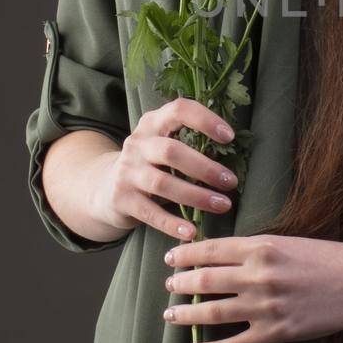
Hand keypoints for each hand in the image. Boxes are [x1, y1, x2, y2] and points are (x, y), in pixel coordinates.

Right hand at [89, 97, 239, 242]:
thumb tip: (237, 154)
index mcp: (153, 123)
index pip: (179, 110)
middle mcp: (137, 143)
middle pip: (171, 152)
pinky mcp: (122, 199)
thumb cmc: (151, 164)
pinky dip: (173, 223)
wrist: (105, 188)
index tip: (229, 137)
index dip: (205, 120)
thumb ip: (191, 142)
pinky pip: (151, 213)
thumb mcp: (164, 144)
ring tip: (223, 205)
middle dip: (205, 168)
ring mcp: (127, 171)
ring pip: (164, 183)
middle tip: (231, 182)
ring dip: (197, 196)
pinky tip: (193, 232)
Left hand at [162, 233, 342, 342]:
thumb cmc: (324, 258)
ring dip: (186, 314)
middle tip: (168, 287)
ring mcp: (266, 306)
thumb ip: (253, 249)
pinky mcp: (277, 332)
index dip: (186, 255)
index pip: (210, 250)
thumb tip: (217, 256)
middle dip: (181, 284)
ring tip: (170, 315)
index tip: (171, 259)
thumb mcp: (286, 242)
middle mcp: (260, 275)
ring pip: (213, 312)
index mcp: (261, 247)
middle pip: (206, 281)